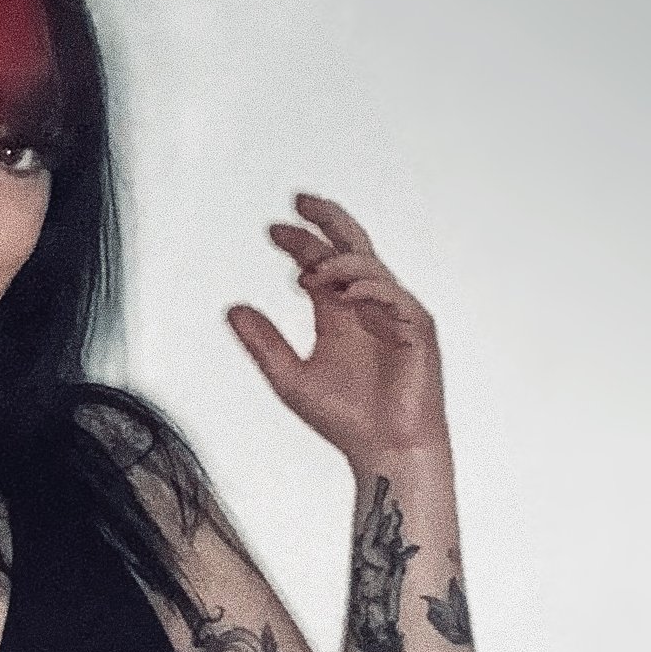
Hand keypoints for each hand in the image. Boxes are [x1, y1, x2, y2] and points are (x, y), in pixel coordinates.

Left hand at [226, 193, 448, 461]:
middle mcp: (367, 306)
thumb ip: (262, 343)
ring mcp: (394, 314)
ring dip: (341, 261)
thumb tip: (232, 310)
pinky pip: (395, 295)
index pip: (320, 263)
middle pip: (351, 247)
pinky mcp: (418, 328)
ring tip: (311, 268)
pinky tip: (345, 289)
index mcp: (339, 312)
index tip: (273, 231)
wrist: (383, 450)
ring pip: (370, 267)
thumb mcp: (289, 377)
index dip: (299, 243)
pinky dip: (370, 287)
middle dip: (328, 221)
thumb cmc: (346, 419)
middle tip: (301, 201)